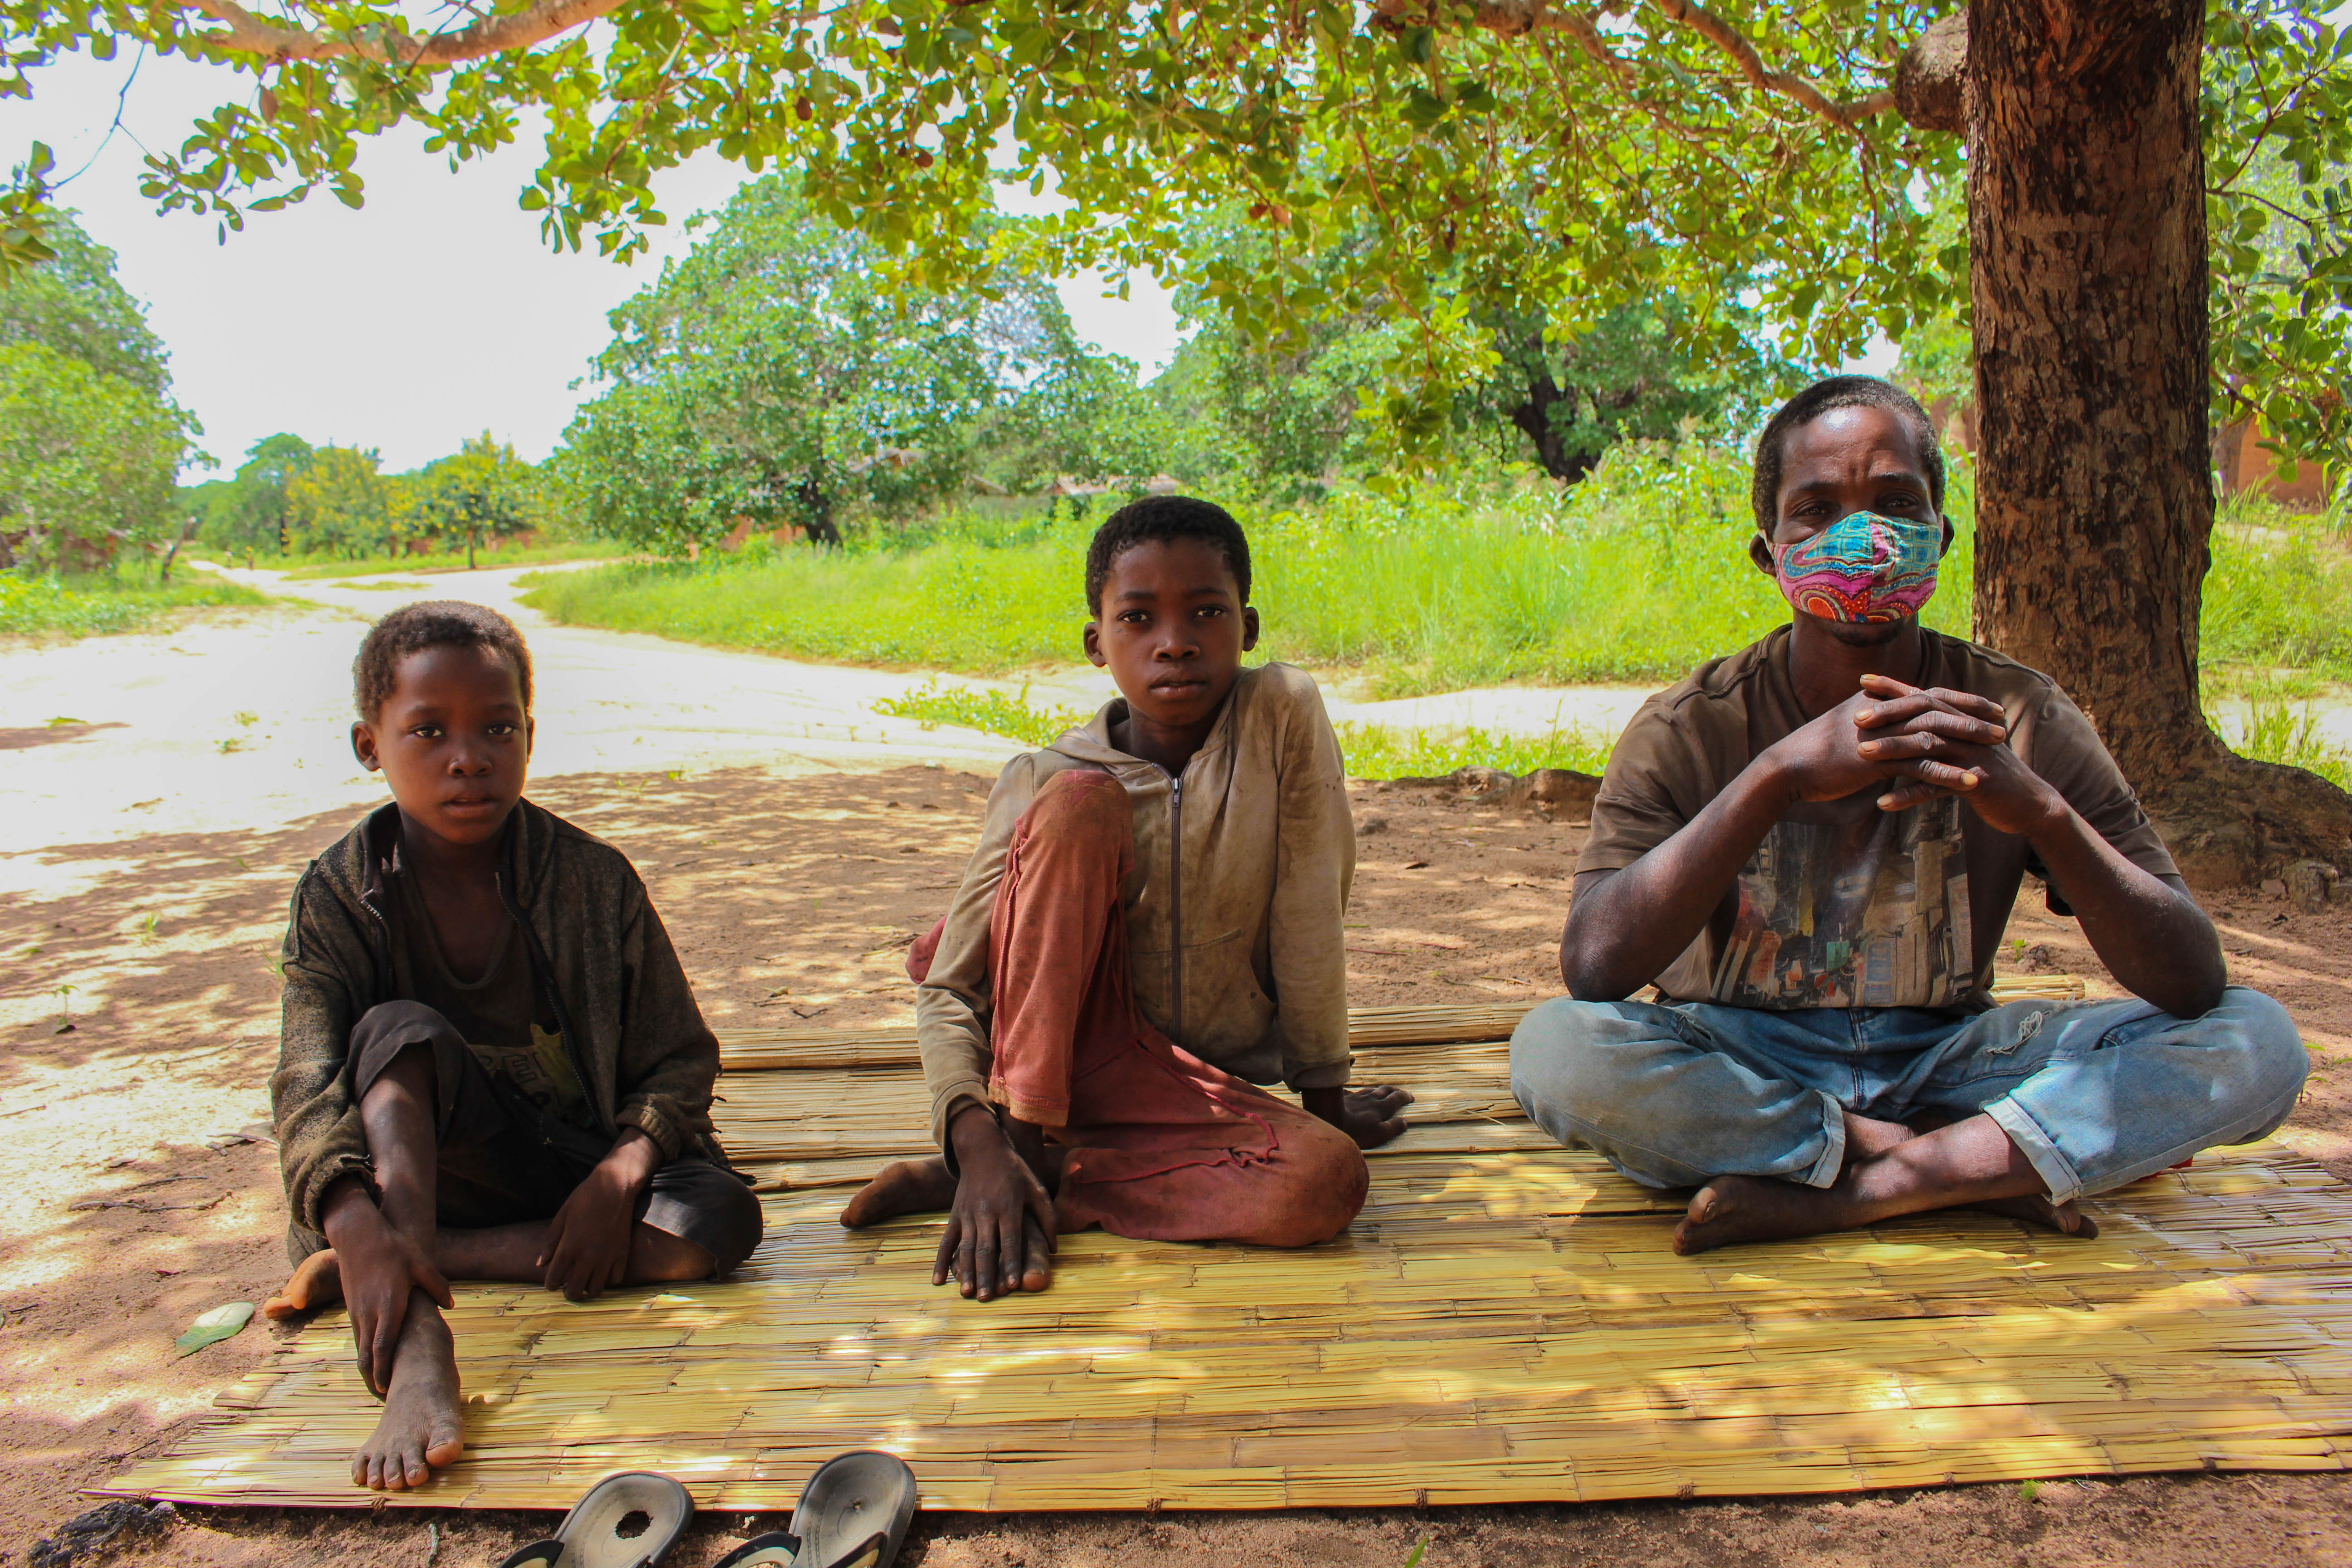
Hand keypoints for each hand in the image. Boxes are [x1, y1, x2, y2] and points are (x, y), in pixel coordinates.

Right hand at [321, 1178, 451, 1397]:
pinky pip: (358, 1337)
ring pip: (359, 1349)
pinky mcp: (352, 1307)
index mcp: (389, 1305)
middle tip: (385, 1399)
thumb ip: (436, 1285)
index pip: (383, 1347)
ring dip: (368, 1370)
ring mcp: (357, 1311)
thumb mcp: (420, 1262)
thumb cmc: (392, 1247)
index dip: (384, 1372)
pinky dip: (365, 1354)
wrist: (358, 1234)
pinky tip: (374, 1362)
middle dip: (374, 1381)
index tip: (387, 1391)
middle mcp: (369, 1313)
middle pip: (367, 1357)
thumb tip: (450, 1304)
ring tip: (380, 1387)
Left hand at [541, 1130, 658, 1300]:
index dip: (550, 1285)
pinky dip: (608, 1280)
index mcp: (569, 1247)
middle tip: (568, 1289)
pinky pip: (616, 1279)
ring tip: (586, 1283)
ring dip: (588, 1290)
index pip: (554, 1279)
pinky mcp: (622, 1253)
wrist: (614, 1187)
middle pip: (575, 1291)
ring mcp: (607, 1257)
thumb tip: (540, 1264)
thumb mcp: (561, 1217)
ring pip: (596, 1290)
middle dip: (569, 1294)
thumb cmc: (584, 1199)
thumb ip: (550, 1243)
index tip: (552, 1284)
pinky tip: (603, 1273)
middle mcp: (587, 1257)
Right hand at [936, 1104, 1055, 1301]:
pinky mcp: (955, 1215)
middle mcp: (986, 1213)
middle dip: (987, 1275)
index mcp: (1009, 1207)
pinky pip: (946, 1241)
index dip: (1012, 1263)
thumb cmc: (1015, 1172)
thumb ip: (1047, 1217)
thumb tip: (1054, 1248)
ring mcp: (968, 1215)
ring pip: (966, 1248)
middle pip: (986, 1248)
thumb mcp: (1036, 1189)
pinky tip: (938, 1280)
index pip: (1011, 1240)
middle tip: (987, 1298)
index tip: (1013, 1285)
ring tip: (967, 1293)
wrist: (983, 1150)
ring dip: (966, 1272)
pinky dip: (940, 1261)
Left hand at [1302, 1084, 1413, 1148]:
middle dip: (1394, 1091)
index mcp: (1381, 1108)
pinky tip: (1354, 1091)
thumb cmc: (1356, 1131)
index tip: (1411, 1097)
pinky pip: (1351, 1091)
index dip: (1405, 1097)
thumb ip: (1393, 1127)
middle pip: (1385, 1091)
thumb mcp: (1379, 1134)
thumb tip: (1405, 1122)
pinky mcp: (1342, 1098)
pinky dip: (1355, 1091)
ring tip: (1382, 1090)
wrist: (1330, 1119)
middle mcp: (1370, 1099)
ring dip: (1379, 1090)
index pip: (1397, 1099)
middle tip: (1400, 1092)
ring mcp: (1355, 1097)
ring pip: (1370, 1090)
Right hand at [1764, 687, 1979, 805]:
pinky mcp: (1877, 760)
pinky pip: (1920, 766)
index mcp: (1877, 701)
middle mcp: (1883, 712)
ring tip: (1997, 748)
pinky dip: (1947, 773)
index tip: (1986, 706)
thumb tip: (1884, 718)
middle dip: (1973, 715)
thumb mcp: (1842, 726)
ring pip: (1934, 734)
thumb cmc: (1811, 752)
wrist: (1786, 768)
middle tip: (2003, 723)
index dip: (1959, 700)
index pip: (1927, 694)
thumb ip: (1868, 719)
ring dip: (1969, 741)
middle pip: (1938, 708)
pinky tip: (1970, 782)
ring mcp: (1881, 735)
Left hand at [1852, 676, 2062, 834]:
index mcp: (1962, 720)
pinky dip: (1909, 795)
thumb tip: (1907, 724)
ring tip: (1860, 753)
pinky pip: (1936, 787)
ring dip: (1892, 750)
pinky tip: (1882, 804)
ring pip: (1927, 746)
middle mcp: (1968, 731)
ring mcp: (1973, 754)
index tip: (1863, 680)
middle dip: (1889, 713)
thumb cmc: (1990, 777)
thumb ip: (1942, 734)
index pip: (1924, 696)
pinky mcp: (1976, 781)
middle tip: (1855, 718)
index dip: (1895, 687)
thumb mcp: (1965, 750)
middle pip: (1925, 713)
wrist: (2029, 805)